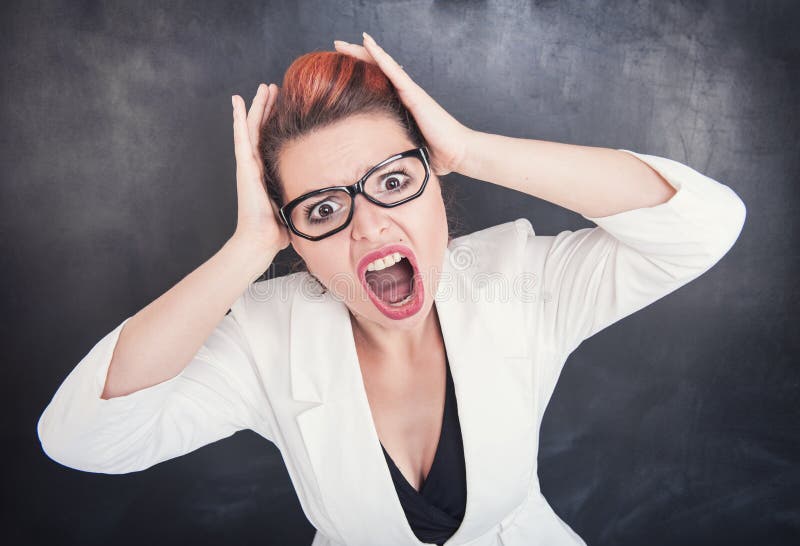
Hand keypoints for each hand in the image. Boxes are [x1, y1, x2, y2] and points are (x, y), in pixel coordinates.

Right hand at [230, 83, 289, 254]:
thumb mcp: (295, 206)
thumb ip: (304, 196)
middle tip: (273, 87)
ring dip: (257, 106)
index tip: (284, 106)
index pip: (271, 141)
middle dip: (267, 107)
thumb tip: (328, 197)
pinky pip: (242, 139)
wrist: (261, 241)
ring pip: (252, 128)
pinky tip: (238, 103)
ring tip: (263, 87)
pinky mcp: (244, 168)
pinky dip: (239, 119)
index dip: (276, 122)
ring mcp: (248, 166)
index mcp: (267, 173)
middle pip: (261, 129)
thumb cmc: (277, 230)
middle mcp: (256, 166)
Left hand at [333, 32, 473, 176]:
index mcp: (400, 106)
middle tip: (335, 46)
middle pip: (375, 69)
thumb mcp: (405, 149)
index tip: (338, 68)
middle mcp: (404, 94)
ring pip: (381, 64)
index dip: (358, 73)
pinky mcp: (413, 93)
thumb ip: (392, 150)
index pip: (376, 83)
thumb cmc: (436, 155)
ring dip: (361, 51)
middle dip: (354, 57)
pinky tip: (366, 43)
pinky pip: (393, 70)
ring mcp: (409, 91)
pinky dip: (379, 55)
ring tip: (341, 42)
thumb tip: (376, 166)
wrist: (456, 153)